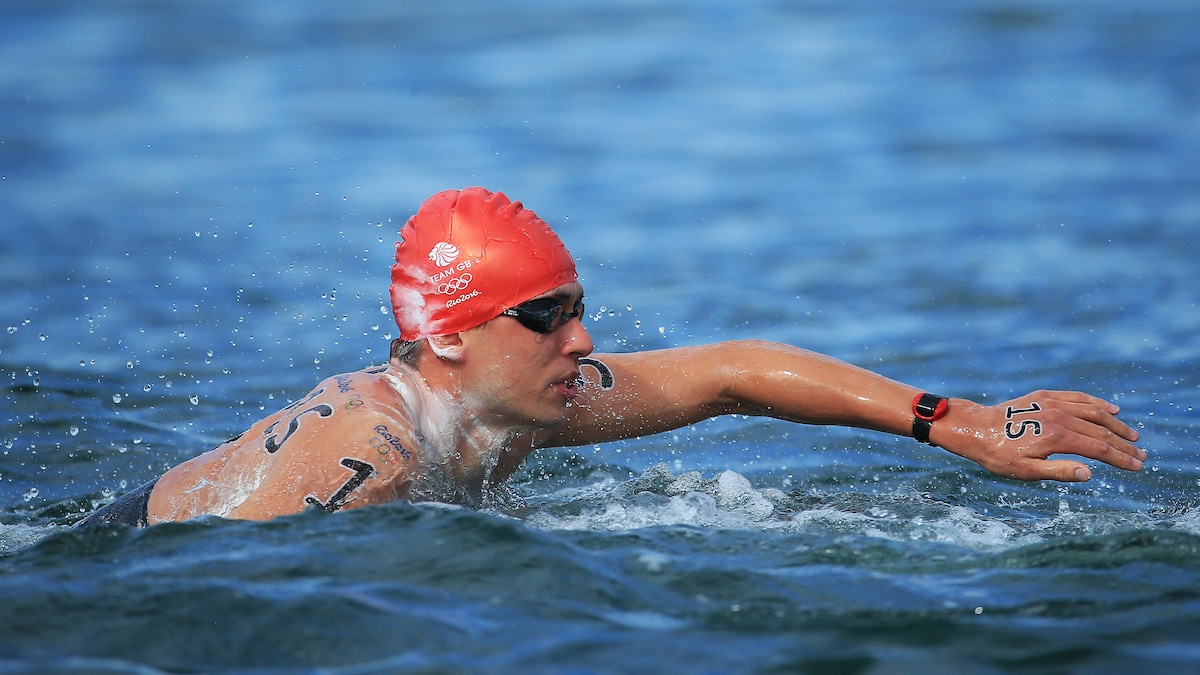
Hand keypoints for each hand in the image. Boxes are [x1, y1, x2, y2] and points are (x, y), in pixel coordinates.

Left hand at [936, 390, 1144, 481]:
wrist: (975, 429)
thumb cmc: (999, 455)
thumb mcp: (1026, 471)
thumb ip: (1059, 472)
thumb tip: (1089, 474)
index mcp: (1056, 437)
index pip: (1099, 449)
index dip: (1121, 458)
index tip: (1137, 466)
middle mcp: (1058, 416)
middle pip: (1101, 430)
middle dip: (1123, 444)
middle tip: (1142, 454)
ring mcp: (1052, 403)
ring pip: (1093, 411)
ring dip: (1115, 424)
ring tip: (1131, 435)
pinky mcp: (1045, 395)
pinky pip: (1078, 397)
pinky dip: (1097, 403)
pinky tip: (1110, 410)